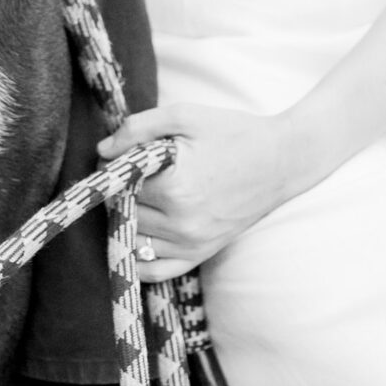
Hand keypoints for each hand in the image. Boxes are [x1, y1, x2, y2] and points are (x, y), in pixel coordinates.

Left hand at [98, 105, 297, 279]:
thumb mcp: (184, 116)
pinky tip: (138, 235)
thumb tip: (102, 151)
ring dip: (127, 219)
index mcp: (175, 188)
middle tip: (130, 172)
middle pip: (123, 213)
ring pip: (134, 240)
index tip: (120, 153)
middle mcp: (182, 224)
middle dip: (119, 192)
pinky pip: (155, 270)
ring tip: (141, 195)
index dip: (114, 166)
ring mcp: (193, 244)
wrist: (282, 160)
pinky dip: (139, 257)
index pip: (119, 185)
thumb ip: (138, 128)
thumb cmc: (233, 132)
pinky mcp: (201, 254)